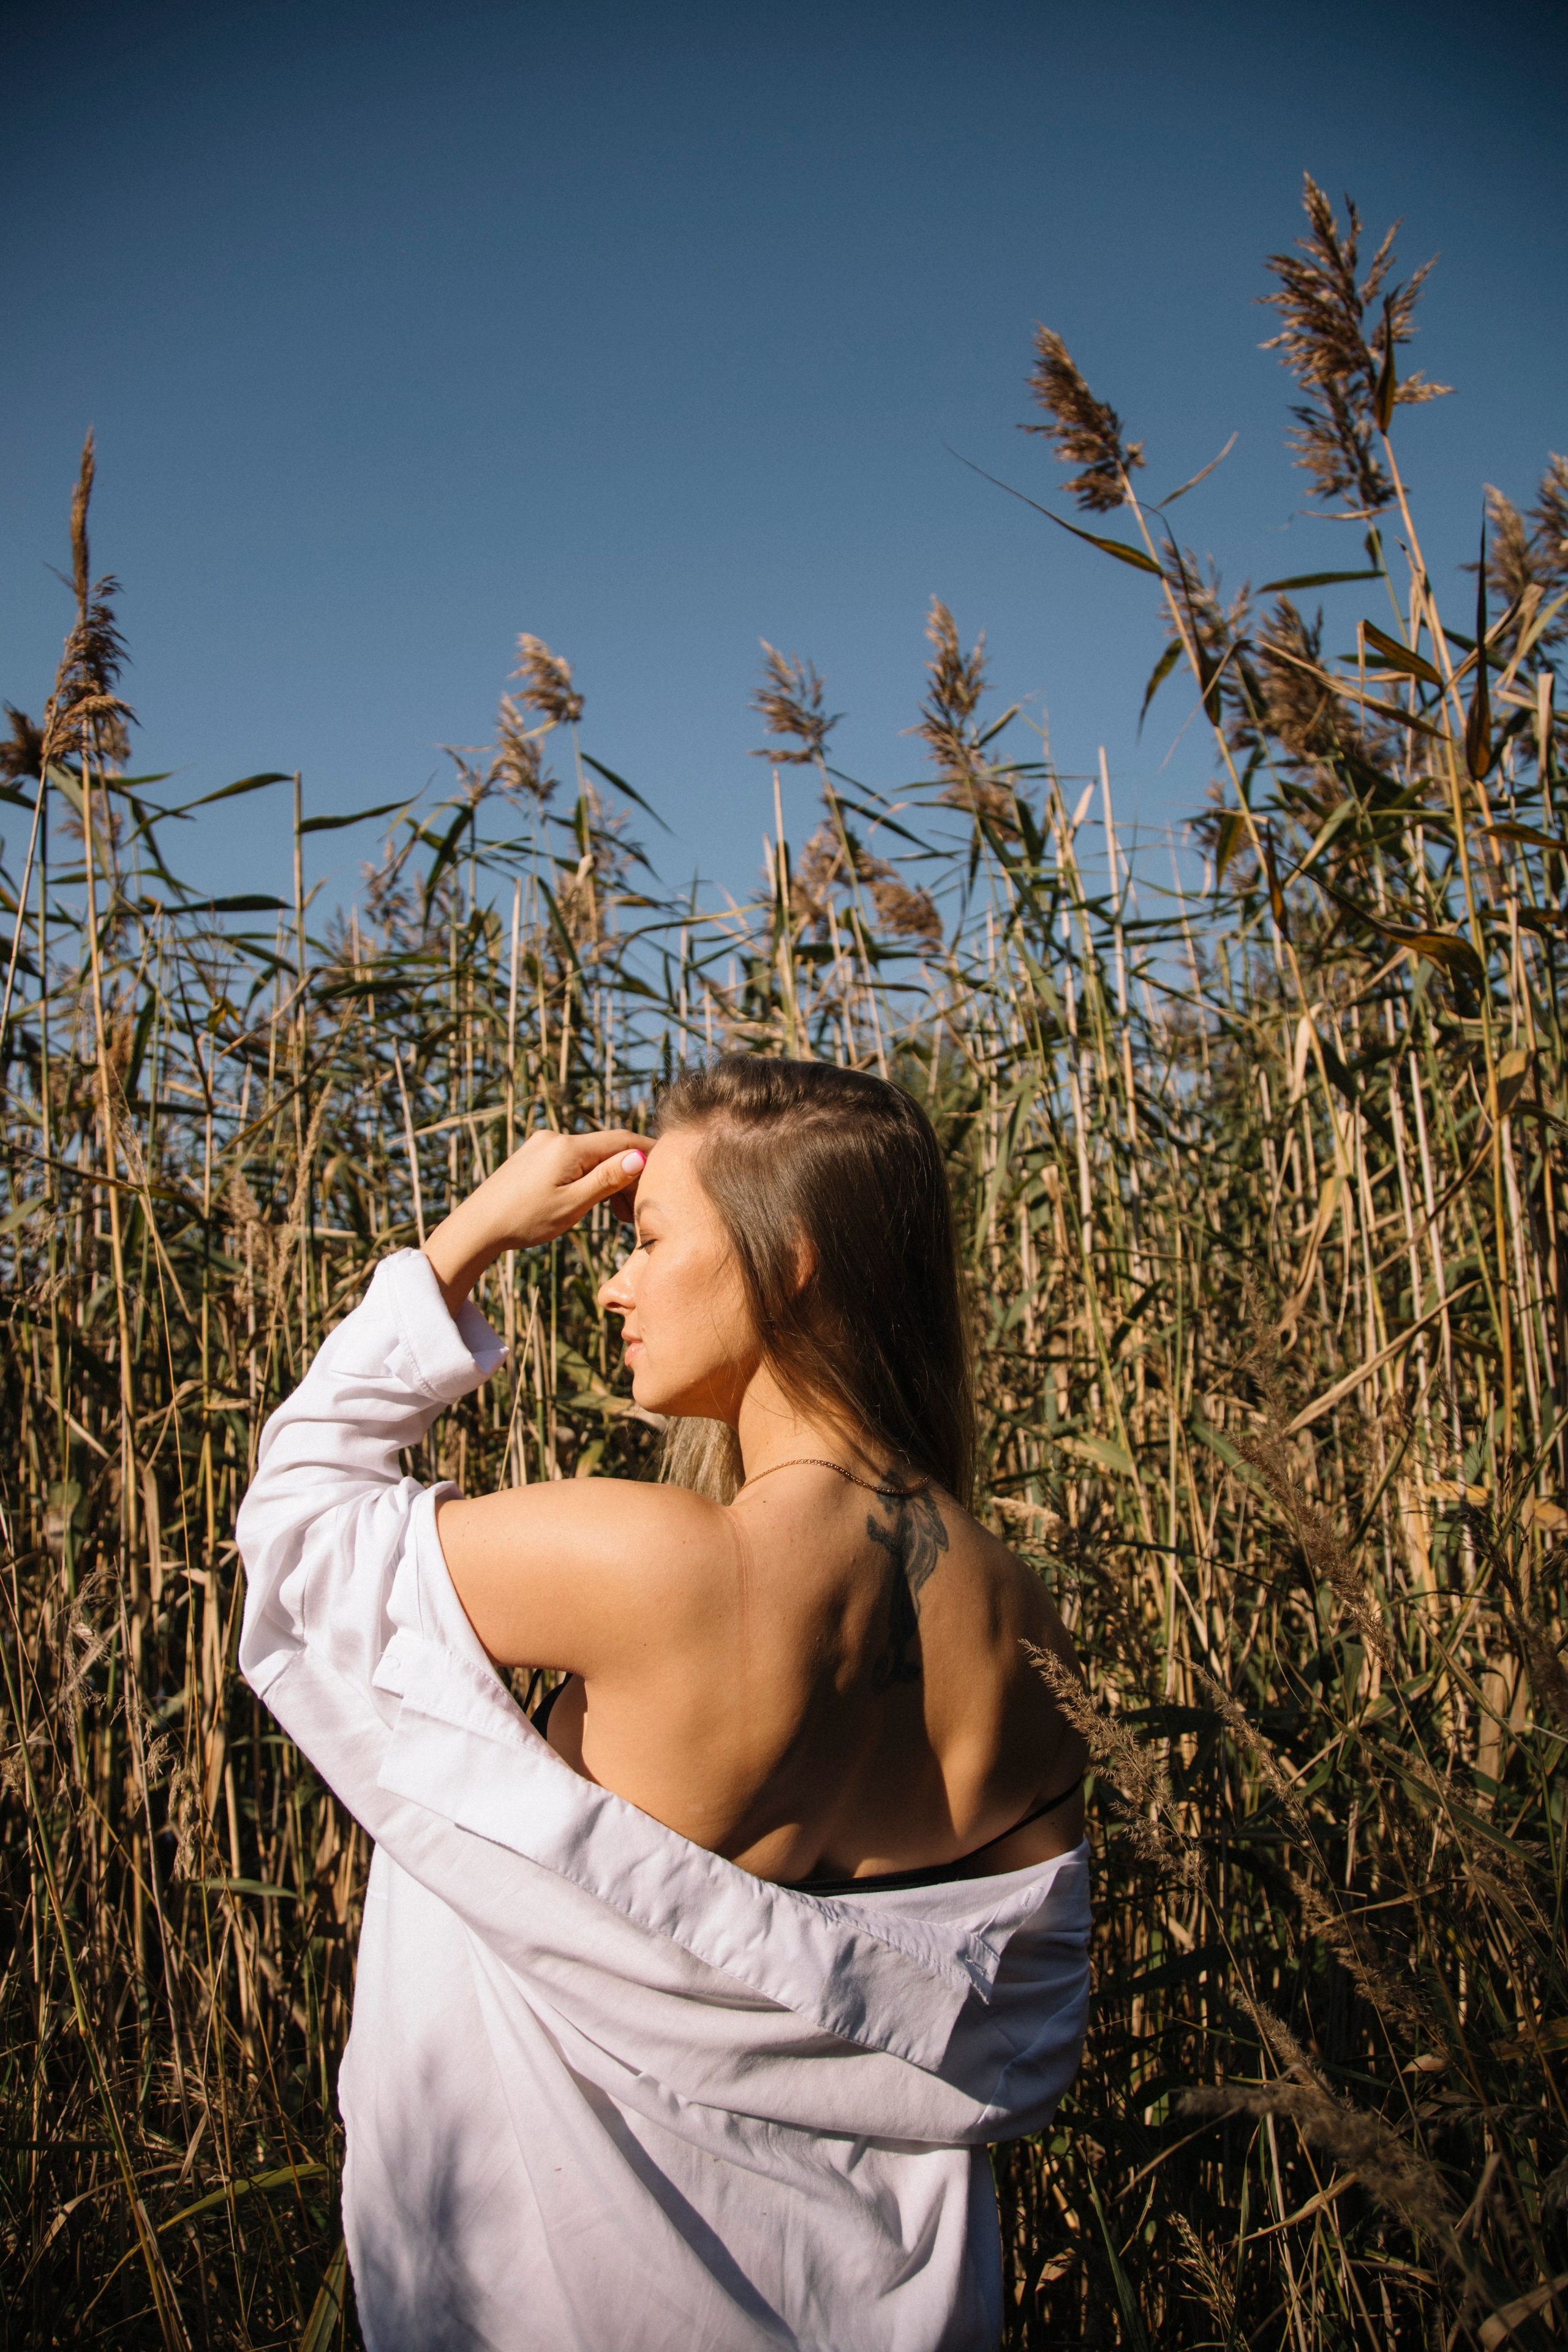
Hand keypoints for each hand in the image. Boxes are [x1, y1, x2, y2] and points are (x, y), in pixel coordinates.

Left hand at [423, 1128, 645, 1313]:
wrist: (477, 1226)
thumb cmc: (524, 1221)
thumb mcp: (573, 1205)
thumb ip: (607, 1179)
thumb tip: (640, 1156)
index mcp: (568, 1147)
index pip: (622, 1140)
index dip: (649, 1152)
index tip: (670, 1167)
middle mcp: (555, 1138)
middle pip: (607, 1148)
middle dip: (628, 1175)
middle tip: (637, 1211)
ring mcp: (542, 1145)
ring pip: (590, 1156)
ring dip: (609, 1179)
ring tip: (616, 1215)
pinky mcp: (534, 1155)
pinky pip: (572, 1160)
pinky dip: (589, 1177)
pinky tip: (591, 1201)